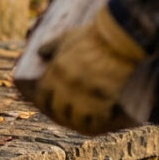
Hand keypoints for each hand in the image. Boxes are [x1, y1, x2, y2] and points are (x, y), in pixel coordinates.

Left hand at [32, 7, 146, 135]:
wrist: (118, 36)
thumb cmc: (93, 35)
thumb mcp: (67, 36)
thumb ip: (52, 45)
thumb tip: (40, 53)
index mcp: (57, 70)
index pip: (43, 95)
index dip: (43, 104)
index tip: (47, 106)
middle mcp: (69, 85)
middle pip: (59, 110)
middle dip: (60, 116)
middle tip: (66, 116)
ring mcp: (86, 93)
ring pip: (77, 119)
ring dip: (78, 123)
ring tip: (82, 122)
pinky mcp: (105, 98)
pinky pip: (97, 120)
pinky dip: (97, 125)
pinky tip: (97, 124)